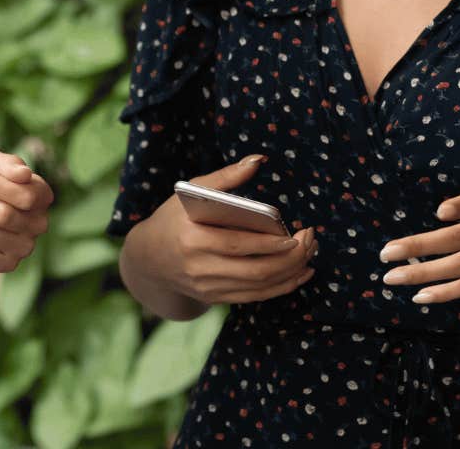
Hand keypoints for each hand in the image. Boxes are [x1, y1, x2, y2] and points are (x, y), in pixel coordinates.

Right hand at [138, 156, 317, 305]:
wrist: (149, 258)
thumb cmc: (174, 218)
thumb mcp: (191, 191)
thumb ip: (225, 177)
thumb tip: (258, 160)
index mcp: (192, 238)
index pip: (238, 244)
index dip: (270, 243)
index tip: (295, 234)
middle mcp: (199, 267)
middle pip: (255, 270)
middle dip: (290, 258)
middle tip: (310, 241)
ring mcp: (208, 287)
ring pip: (259, 286)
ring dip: (291, 273)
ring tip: (309, 255)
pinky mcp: (216, 299)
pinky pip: (255, 297)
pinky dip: (281, 287)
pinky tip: (299, 274)